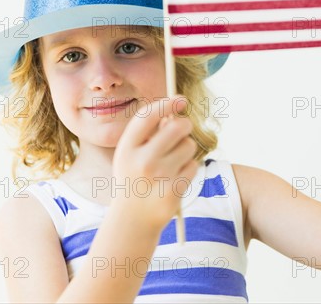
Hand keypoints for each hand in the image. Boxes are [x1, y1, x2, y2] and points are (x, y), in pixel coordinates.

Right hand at [112, 95, 199, 230]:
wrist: (133, 219)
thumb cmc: (135, 177)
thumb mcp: (130, 154)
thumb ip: (149, 132)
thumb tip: (176, 109)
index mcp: (126, 148)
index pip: (148, 116)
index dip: (166, 104)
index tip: (180, 100)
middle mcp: (141, 161)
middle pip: (177, 127)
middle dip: (184, 125)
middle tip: (182, 129)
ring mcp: (159, 177)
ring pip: (189, 146)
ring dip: (186, 150)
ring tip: (172, 162)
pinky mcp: (174, 191)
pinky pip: (193, 165)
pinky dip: (189, 168)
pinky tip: (175, 178)